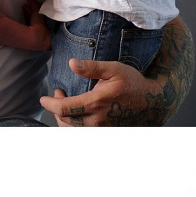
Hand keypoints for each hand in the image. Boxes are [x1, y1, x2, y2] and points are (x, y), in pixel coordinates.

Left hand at [40, 58, 167, 125]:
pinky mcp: (104, 132)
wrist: (152, 103)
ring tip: (65, 103)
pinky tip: (75, 115)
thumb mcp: (114, 69)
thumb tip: (71, 63)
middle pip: (64, 121)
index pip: (64, 109)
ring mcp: (101, 129)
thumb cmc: (133, 83)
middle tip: (58, 93)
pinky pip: (82, 133)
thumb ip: (91, 67)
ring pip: (72, 130)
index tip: (43, 97)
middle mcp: (96, 120)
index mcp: (96, 103)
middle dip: (55, 109)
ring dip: (63, 119)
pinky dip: (73, 125)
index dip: (50, 103)